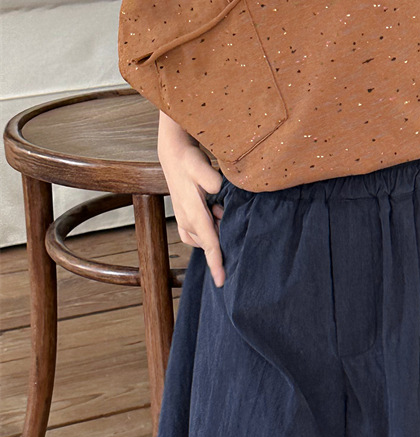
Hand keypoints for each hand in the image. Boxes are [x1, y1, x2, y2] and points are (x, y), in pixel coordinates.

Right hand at [158, 140, 226, 286]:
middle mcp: (187, 221)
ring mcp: (184, 221)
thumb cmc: (190, 161)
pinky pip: (198, 235)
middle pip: (210, 244)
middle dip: (223, 241)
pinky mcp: (184, 218)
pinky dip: (209, 231)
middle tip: (228, 218)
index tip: (221, 281)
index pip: (209, 243)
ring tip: (220, 211)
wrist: (174, 155)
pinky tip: (215, 214)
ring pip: (205, 239)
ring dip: (216, 232)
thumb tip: (218, 192)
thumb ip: (212, 181)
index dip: (216, 263)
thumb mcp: (202, 167)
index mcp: (194, 214)